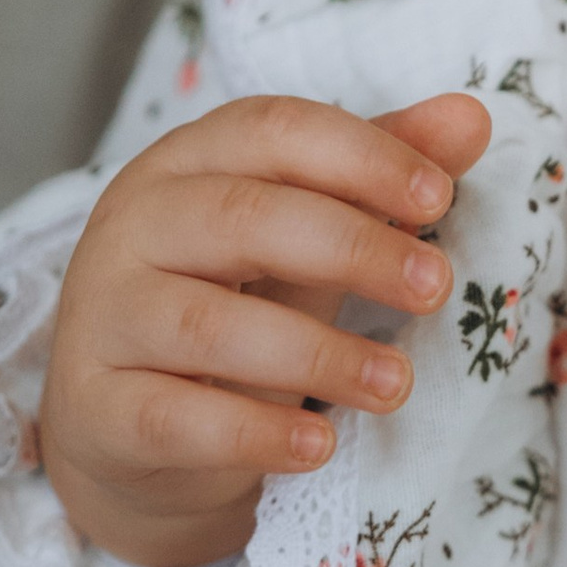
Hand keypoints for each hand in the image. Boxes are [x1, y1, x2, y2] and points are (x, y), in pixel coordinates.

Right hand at [41, 88, 492, 566]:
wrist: (124, 426)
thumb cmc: (227, 301)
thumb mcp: (302, 232)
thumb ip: (375, 177)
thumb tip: (470, 120)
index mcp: (187, 160)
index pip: (274, 130)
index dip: (362, 156)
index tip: (441, 197)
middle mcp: (133, 225)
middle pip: (243, 217)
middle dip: (353, 247)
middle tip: (436, 287)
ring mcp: (105, 317)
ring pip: (210, 325)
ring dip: (318, 355)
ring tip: (397, 385)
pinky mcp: (97, 410)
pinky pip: (175, 418)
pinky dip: (255, 433)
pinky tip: (320, 446)